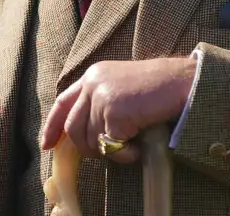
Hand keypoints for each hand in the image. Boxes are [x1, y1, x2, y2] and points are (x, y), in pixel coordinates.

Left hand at [40, 57, 195, 164]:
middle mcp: (93, 83)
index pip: (62, 102)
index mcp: (92, 76)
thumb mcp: (121, 87)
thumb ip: (100, 101)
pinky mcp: (114, 111)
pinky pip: (111, 146)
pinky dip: (125, 154)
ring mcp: (102, 96)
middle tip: (108, 152)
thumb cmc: (159, 89)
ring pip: (91, 139)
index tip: (47, 144)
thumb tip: (84, 134)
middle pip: (73, 127)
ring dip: (110, 151)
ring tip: (132, 146)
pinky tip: (139, 147)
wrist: (183, 82)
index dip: (52, 126)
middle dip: (86, 148)